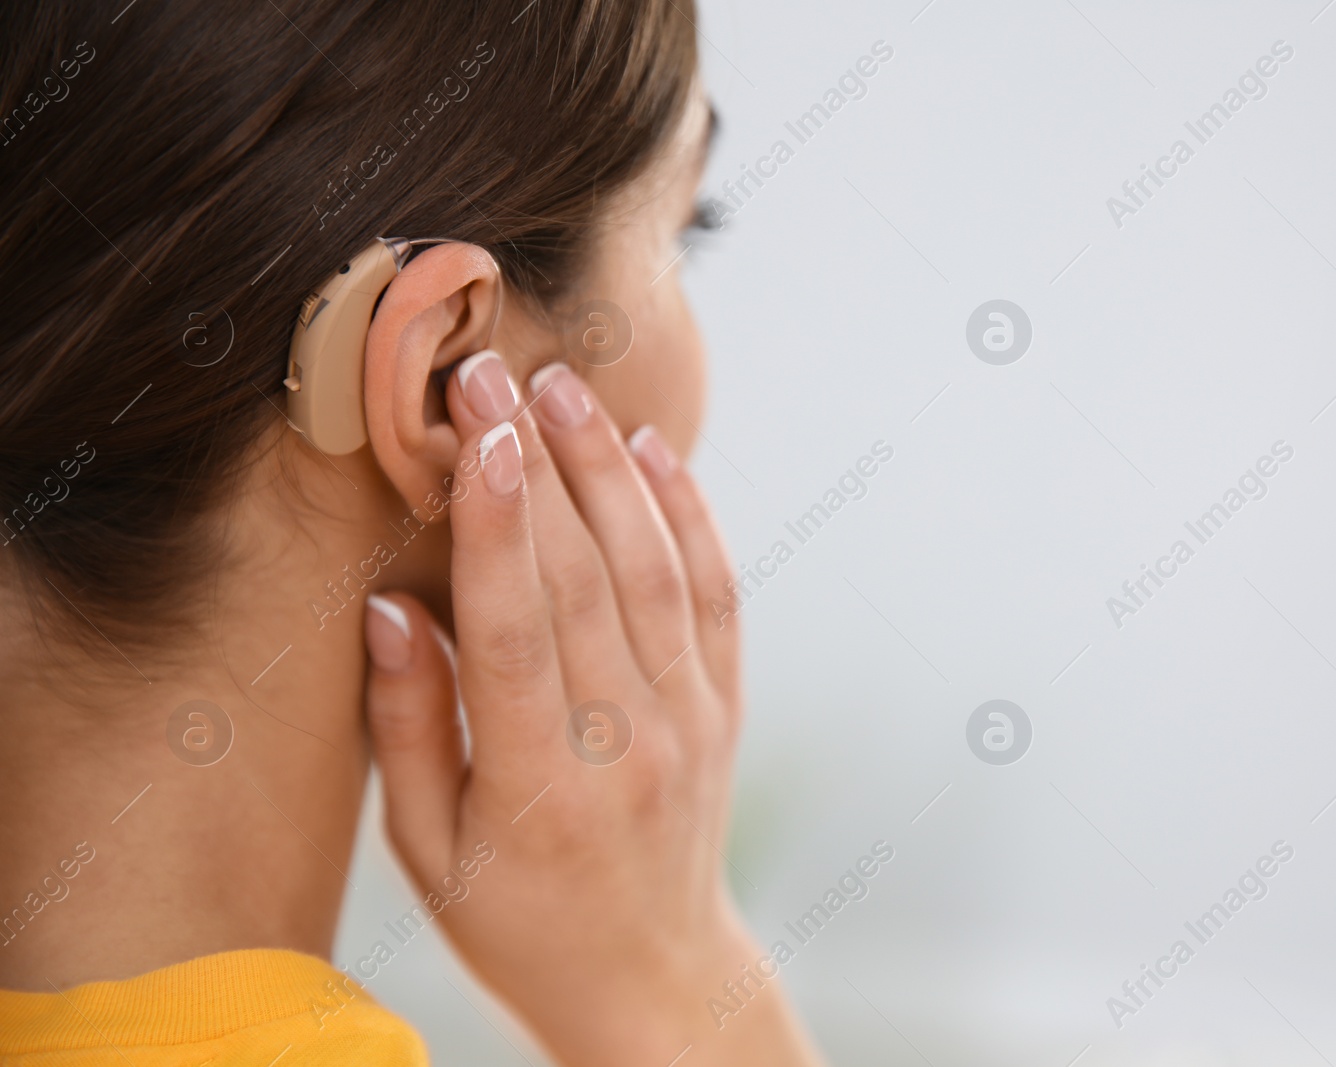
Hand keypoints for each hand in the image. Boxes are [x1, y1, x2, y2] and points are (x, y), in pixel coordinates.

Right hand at [361, 352, 820, 1065]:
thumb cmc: (516, 920)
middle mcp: (627, 741)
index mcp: (540, 784)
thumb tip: (391, 610)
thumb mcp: (428, 853)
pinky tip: (654, 451)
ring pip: (655, 568)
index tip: (472, 432)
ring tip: (562, 387)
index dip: (494, 524)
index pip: (516, 628)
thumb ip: (408, 732)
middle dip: (537, 463)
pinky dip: (689, 515)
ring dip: (609, 468)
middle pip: (585, 577)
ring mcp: (689, 718)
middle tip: (491, 372)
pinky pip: (715, 593)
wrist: (652, 975)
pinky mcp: (724, 703)